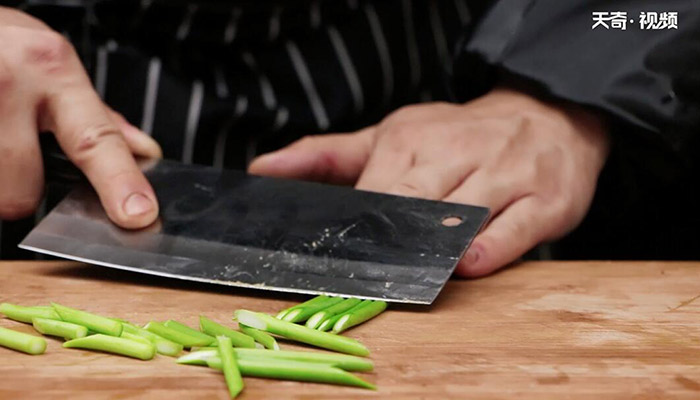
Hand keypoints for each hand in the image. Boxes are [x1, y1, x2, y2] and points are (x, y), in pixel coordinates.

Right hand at [0, 7, 160, 227]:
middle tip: (21, 156)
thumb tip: (144, 153)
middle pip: (24, 189)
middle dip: (23, 187)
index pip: (94, 139)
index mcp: (53, 71)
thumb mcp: (54, 65)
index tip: (138, 212)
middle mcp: (11, 84)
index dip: (119, 181)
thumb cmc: (7, 47)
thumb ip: (97, 116)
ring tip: (0, 143)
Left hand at [249, 88, 609, 276]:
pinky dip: (489, 251)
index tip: (336, 259)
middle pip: (412, 204)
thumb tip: (263, 171)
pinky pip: (515, 231)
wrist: (547, 116)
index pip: (373, 191)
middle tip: (365, 277)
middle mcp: (460, 152)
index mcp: (413, 138)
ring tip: (412, 274)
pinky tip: (468, 264)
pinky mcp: (547, 200)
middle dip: (387, 244)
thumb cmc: (459, 135)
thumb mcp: (391, 134)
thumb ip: (328, 155)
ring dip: (433, 250)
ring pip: (463, 218)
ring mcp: (507, 175)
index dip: (355, 230)